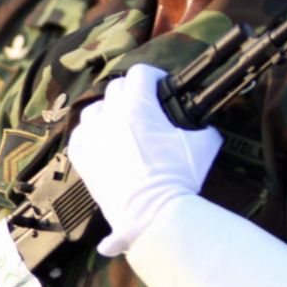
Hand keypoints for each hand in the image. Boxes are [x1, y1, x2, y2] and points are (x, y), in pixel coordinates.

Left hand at [68, 63, 222, 255]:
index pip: (141, 73)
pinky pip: (79, 135)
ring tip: (121, 124)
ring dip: (107, 111)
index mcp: (138, 106)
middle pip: (116, 88)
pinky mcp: (82, 157)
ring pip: (93, 109)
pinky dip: (90, 134)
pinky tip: (101, 142)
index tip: (161, 86)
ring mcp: (92, 136)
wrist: (153, 213)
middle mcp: (111, 115)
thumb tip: (206, 126)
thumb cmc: (177, 178)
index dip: (154, 76)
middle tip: (145, 107)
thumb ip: (204, 128)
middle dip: (132, 92)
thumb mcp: (203, 145)